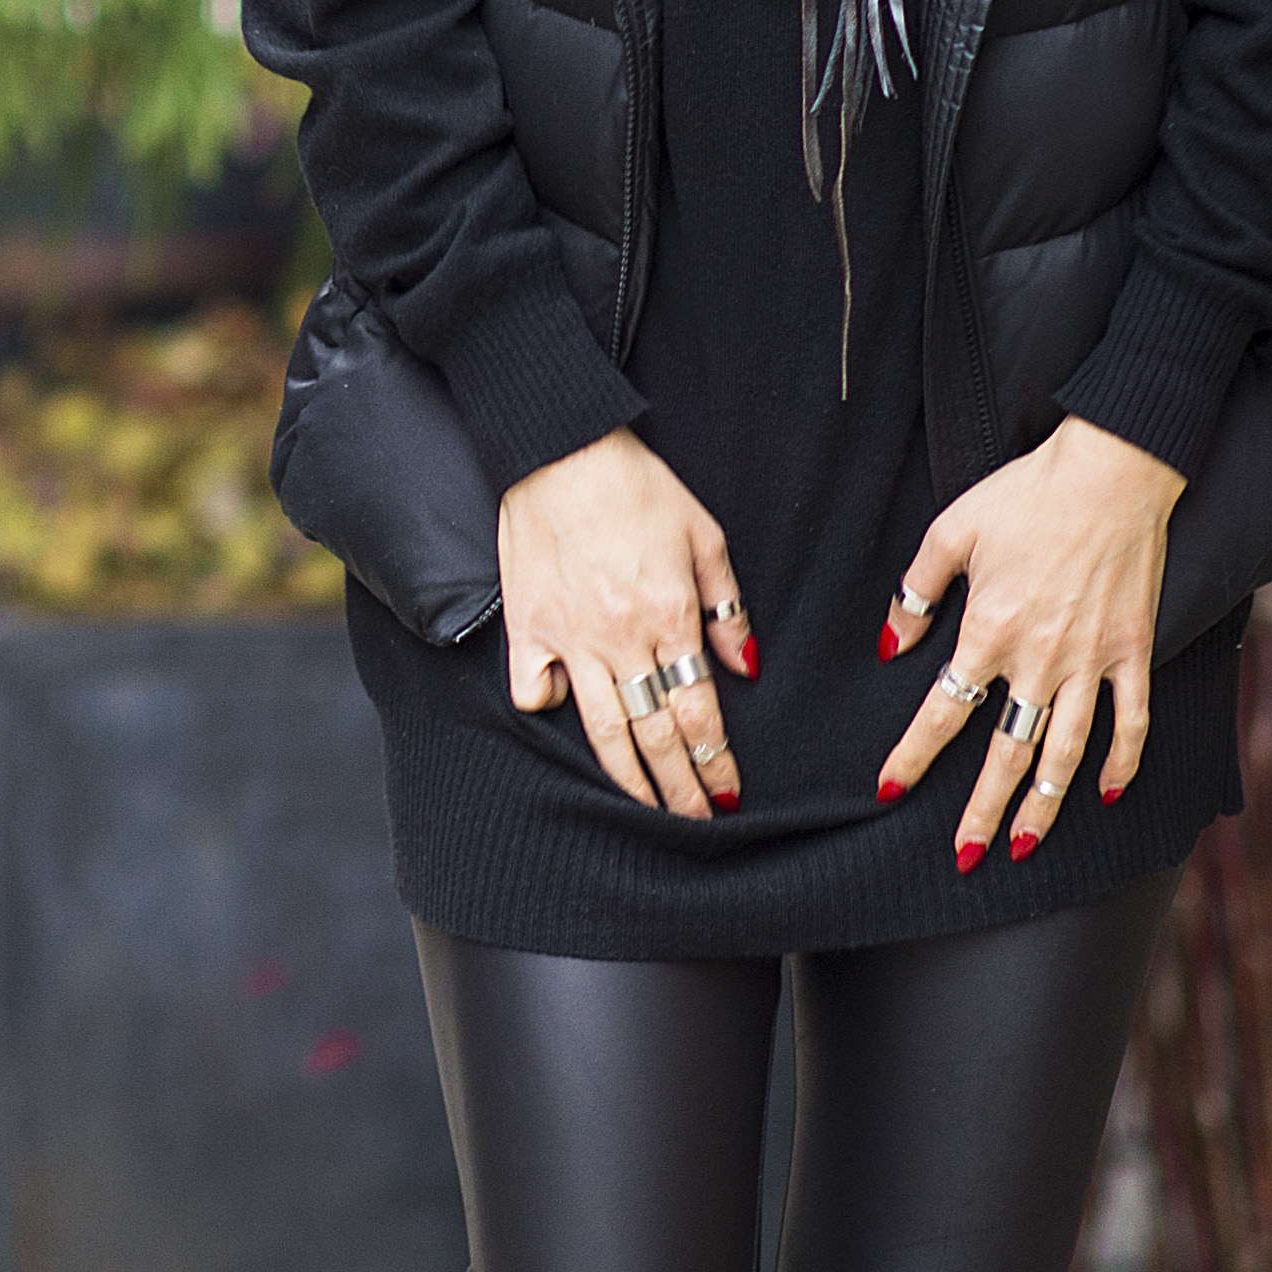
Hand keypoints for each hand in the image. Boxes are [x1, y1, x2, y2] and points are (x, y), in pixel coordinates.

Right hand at [498, 426, 756, 816]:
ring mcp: (568, 636)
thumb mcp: (704, 536)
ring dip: (628, 778)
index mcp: (670, 614)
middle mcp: (620, 637)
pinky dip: (548, 709)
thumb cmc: (637, 486)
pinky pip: (534, 690)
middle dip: (680, 788)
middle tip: (696, 823)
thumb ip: (727, 608)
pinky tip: (566, 715)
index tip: (728, 793)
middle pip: (655, 734)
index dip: (715, 760)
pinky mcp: (526, 626)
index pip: (699, 710)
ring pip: (601, 729)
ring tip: (645, 808)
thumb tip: (745, 669)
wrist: (559, 448)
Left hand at [875, 414, 1183, 870]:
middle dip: (981, 812)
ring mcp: (1093, 661)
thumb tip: (889, 647)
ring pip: (1066, 753)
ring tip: (1023, 847)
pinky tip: (1105, 795)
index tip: (889, 791)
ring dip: (1045, 806)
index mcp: (988, 630)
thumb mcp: (952, 531)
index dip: (913, 756)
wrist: (1112, 471)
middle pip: (1006, 754)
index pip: (942, 712)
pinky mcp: (1134, 651)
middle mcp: (1041, 659)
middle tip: (966, 857)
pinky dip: (1121, 762)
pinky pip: (1130, 721)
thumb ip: (915, 593)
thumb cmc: (1026, 494)